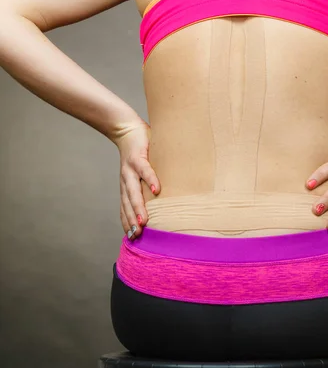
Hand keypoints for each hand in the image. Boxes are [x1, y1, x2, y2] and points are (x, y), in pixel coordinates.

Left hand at [113, 119, 160, 239]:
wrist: (126, 128)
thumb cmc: (138, 152)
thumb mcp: (139, 172)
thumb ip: (146, 185)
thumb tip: (161, 199)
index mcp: (126, 186)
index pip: (125, 208)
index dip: (127, 222)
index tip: (132, 238)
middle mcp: (126, 180)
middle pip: (128, 203)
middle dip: (132, 220)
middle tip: (137, 236)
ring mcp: (130, 169)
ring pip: (134, 191)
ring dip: (139, 207)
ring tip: (144, 221)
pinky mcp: (137, 157)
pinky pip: (145, 170)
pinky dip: (150, 180)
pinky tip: (157, 190)